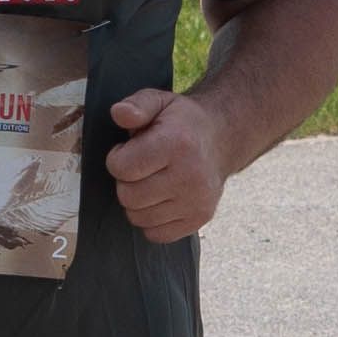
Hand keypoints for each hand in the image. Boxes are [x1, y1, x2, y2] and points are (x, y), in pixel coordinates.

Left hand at [103, 83, 237, 241]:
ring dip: (137, 202)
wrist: (220, 139)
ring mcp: (196, 202)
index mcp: (177, 144)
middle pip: (128, 196)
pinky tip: (161, 199)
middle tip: (140, 167)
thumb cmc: (181, 122)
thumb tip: (118, 113)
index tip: (128, 150)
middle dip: (126, 181)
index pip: (123, 167)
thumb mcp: (159, 101)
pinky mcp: (199, 219)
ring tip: (151, 181)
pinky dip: (151, 220)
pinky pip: (156, 234)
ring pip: (138, 218)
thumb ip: (136, 105)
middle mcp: (190, 176)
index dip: (117, 158)